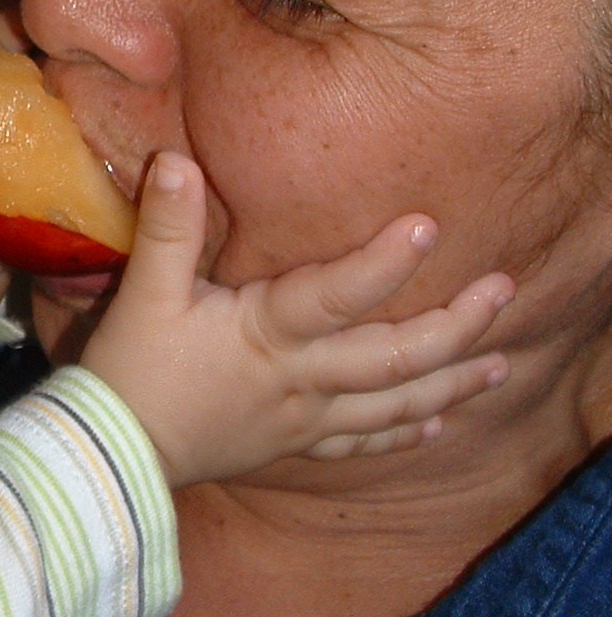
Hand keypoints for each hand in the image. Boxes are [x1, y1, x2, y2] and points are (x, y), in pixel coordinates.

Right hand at [80, 152, 513, 487]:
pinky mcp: (288, 444)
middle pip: (393, 358)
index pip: (336, 295)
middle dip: (454, 326)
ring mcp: (301, 418)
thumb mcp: (144, 294)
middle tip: (505, 293)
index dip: (384, 262)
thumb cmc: (130, 371)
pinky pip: (358, 443)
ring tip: (500, 364)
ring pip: (391, 404)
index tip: (430, 226)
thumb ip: (167, 228)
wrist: (111, 456)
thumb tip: (176, 159)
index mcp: (266, 335)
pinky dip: (400, 432)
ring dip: (449, 384)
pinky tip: (435, 423)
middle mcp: (299, 379)